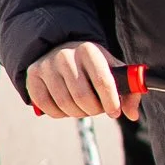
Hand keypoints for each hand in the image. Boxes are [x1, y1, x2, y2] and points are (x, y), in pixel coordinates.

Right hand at [26, 41, 140, 121]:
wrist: (59, 50)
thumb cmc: (92, 65)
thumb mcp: (112, 70)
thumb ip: (128, 91)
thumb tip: (132, 114)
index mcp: (89, 50)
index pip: (103, 81)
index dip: (111, 102)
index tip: (114, 112)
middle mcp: (65, 55)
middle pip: (83, 97)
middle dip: (94, 110)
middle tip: (97, 109)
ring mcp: (47, 65)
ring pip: (65, 104)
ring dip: (78, 113)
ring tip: (83, 107)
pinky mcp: (32, 76)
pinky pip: (48, 107)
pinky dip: (60, 114)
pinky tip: (67, 107)